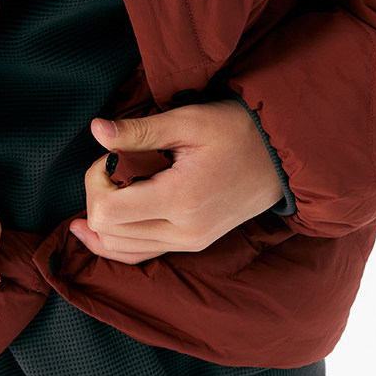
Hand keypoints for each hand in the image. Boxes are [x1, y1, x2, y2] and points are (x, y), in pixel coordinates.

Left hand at [69, 100, 282, 264]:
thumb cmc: (236, 130)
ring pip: (120, 249)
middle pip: (109, 233)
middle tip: (114, 165)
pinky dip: (117, 241)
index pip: (107, 212)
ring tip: (110, 186)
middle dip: (97, 197)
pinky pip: (141, 254)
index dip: (95, 181)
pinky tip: (101, 226)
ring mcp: (190, 243)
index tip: (111, 156)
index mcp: (181, 200)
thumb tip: (96, 130)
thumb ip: (139, 130)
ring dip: (104, 220)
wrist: (280, 156)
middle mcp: (184, 232)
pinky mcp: (193, 243)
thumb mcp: (188, 121)